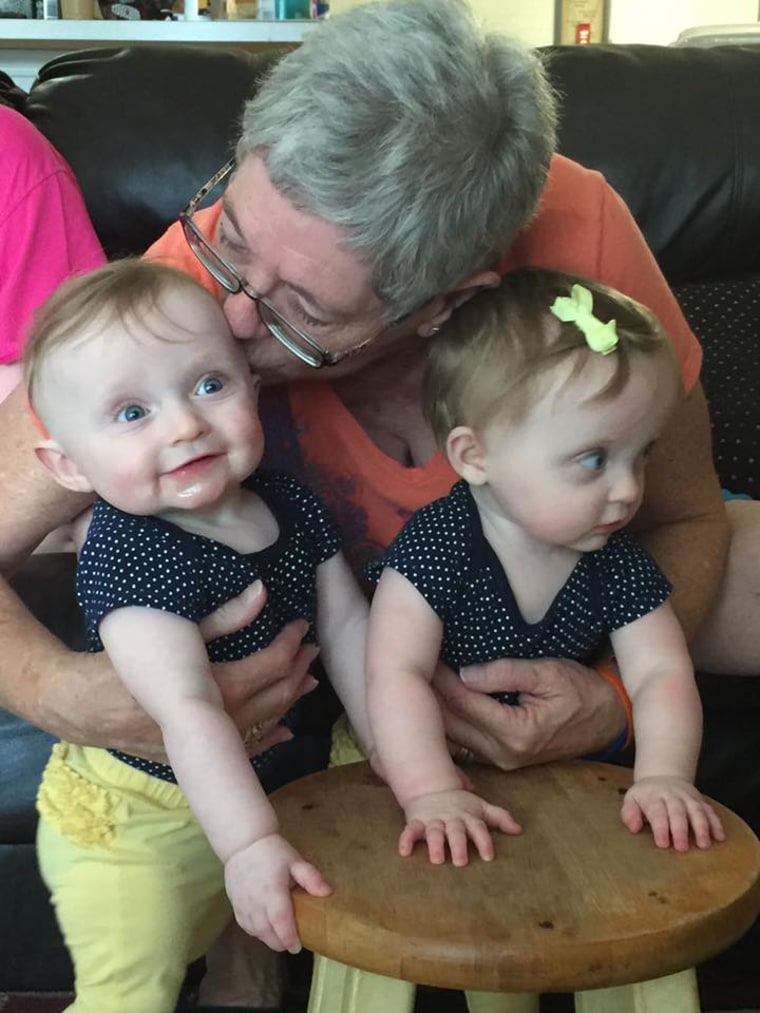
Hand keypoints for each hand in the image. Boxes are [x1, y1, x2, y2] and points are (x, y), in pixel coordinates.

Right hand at [57, 582, 314, 758]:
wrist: (78, 709)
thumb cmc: (117, 666)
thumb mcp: (168, 635)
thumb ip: (220, 618)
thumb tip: (263, 592)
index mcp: (214, 689)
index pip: (269, 667)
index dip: (290, 645)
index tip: (301, 626)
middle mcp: (218, 722)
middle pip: (274, 698)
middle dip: (297, 672)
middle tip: (311, 649)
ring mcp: (207, 743)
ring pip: (264, 724)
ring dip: (289, 702)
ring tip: (307, 682)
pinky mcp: (195, 754)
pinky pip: (243, 752)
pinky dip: (268, 740)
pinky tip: (283, 733)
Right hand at [224, 833, 331, 951]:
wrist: (245, 844)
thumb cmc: (273, 852)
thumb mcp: (295, 860)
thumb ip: (311, 877)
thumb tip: (327, 893)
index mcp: (272, 891)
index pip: (280, 921)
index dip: (288, 937)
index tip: (297, 946)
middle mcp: (255, 902)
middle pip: (267, 932)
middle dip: (280, 943)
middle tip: (292, 944)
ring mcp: (243, 905)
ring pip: (255, 931)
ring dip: (268, 939)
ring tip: (281, 939)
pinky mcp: (235, 905)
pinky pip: (245, 926)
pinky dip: (256, 932)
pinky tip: (265, 930)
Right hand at [400, 788, 520, 866]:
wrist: (431, 788)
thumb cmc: (461, 805)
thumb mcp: (480, 808)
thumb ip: (499, 817)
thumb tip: (519, 830)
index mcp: (468, 816)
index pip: (478, 828)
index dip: (483, 841)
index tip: (489, 857)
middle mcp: (451, 818)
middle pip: (455, 831)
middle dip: (458, 845)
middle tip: (461, 862)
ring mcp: (433, 820)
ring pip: (434, 832)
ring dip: (434, 844)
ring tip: (436, 860)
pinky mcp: (416, 821)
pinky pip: (410, 830)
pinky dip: (406, 839)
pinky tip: (404, 852)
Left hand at [432, 657, 625, 770]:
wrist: (606, 722)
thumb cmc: (581, 692)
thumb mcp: (548, 673)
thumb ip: (505, 673)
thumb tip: (465, 673)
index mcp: (517, 731)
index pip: (465, 702)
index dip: (441, 679)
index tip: (424, 658)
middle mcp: (505, 753)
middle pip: (452, 724)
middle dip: (429, 698)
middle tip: (408, 671)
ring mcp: (502, 760)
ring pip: (454, 736)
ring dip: (435, 712)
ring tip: (415, 685)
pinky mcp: (502, 760)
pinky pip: (465, 742)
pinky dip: (449, 723)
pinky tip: (435, 705)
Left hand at [621, 776, 725, 851]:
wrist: (662, 776)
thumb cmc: (646, 796)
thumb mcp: (632, 800)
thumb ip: (629, 813)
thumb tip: (633, 828)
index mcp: (653, 796)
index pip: (657, 811)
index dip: (660, 827)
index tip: (662, 843)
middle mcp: (672, 795)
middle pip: (677, 811)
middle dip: (680, 829)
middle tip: (682, 848)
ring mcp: (688, 797)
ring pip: (696, 810)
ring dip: (701, 827)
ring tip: (704, 845)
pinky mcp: (700, 800)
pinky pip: (709, 810)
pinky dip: (716, 823)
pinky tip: (719, 837)